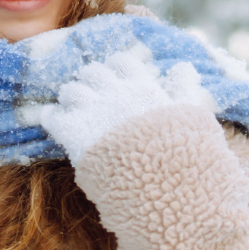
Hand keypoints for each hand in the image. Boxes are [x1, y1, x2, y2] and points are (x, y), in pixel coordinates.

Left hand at [39, 52, 216, 163]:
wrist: (165, 187)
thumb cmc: (185, 155)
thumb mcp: (196, 116)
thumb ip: (186, 89)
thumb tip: (183, 65)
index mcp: (144, 87)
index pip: (122, 62)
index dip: (116, 71)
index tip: (116, 83)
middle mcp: (116, 93)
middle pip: (91, 73)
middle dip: (90, 83)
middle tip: (93, 99)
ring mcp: (93, 113)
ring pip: (70, 90)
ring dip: (72, 98)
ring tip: (74, 112)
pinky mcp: (75, 136)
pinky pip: (53, 117)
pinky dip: (52, 117)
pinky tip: (56, 123)